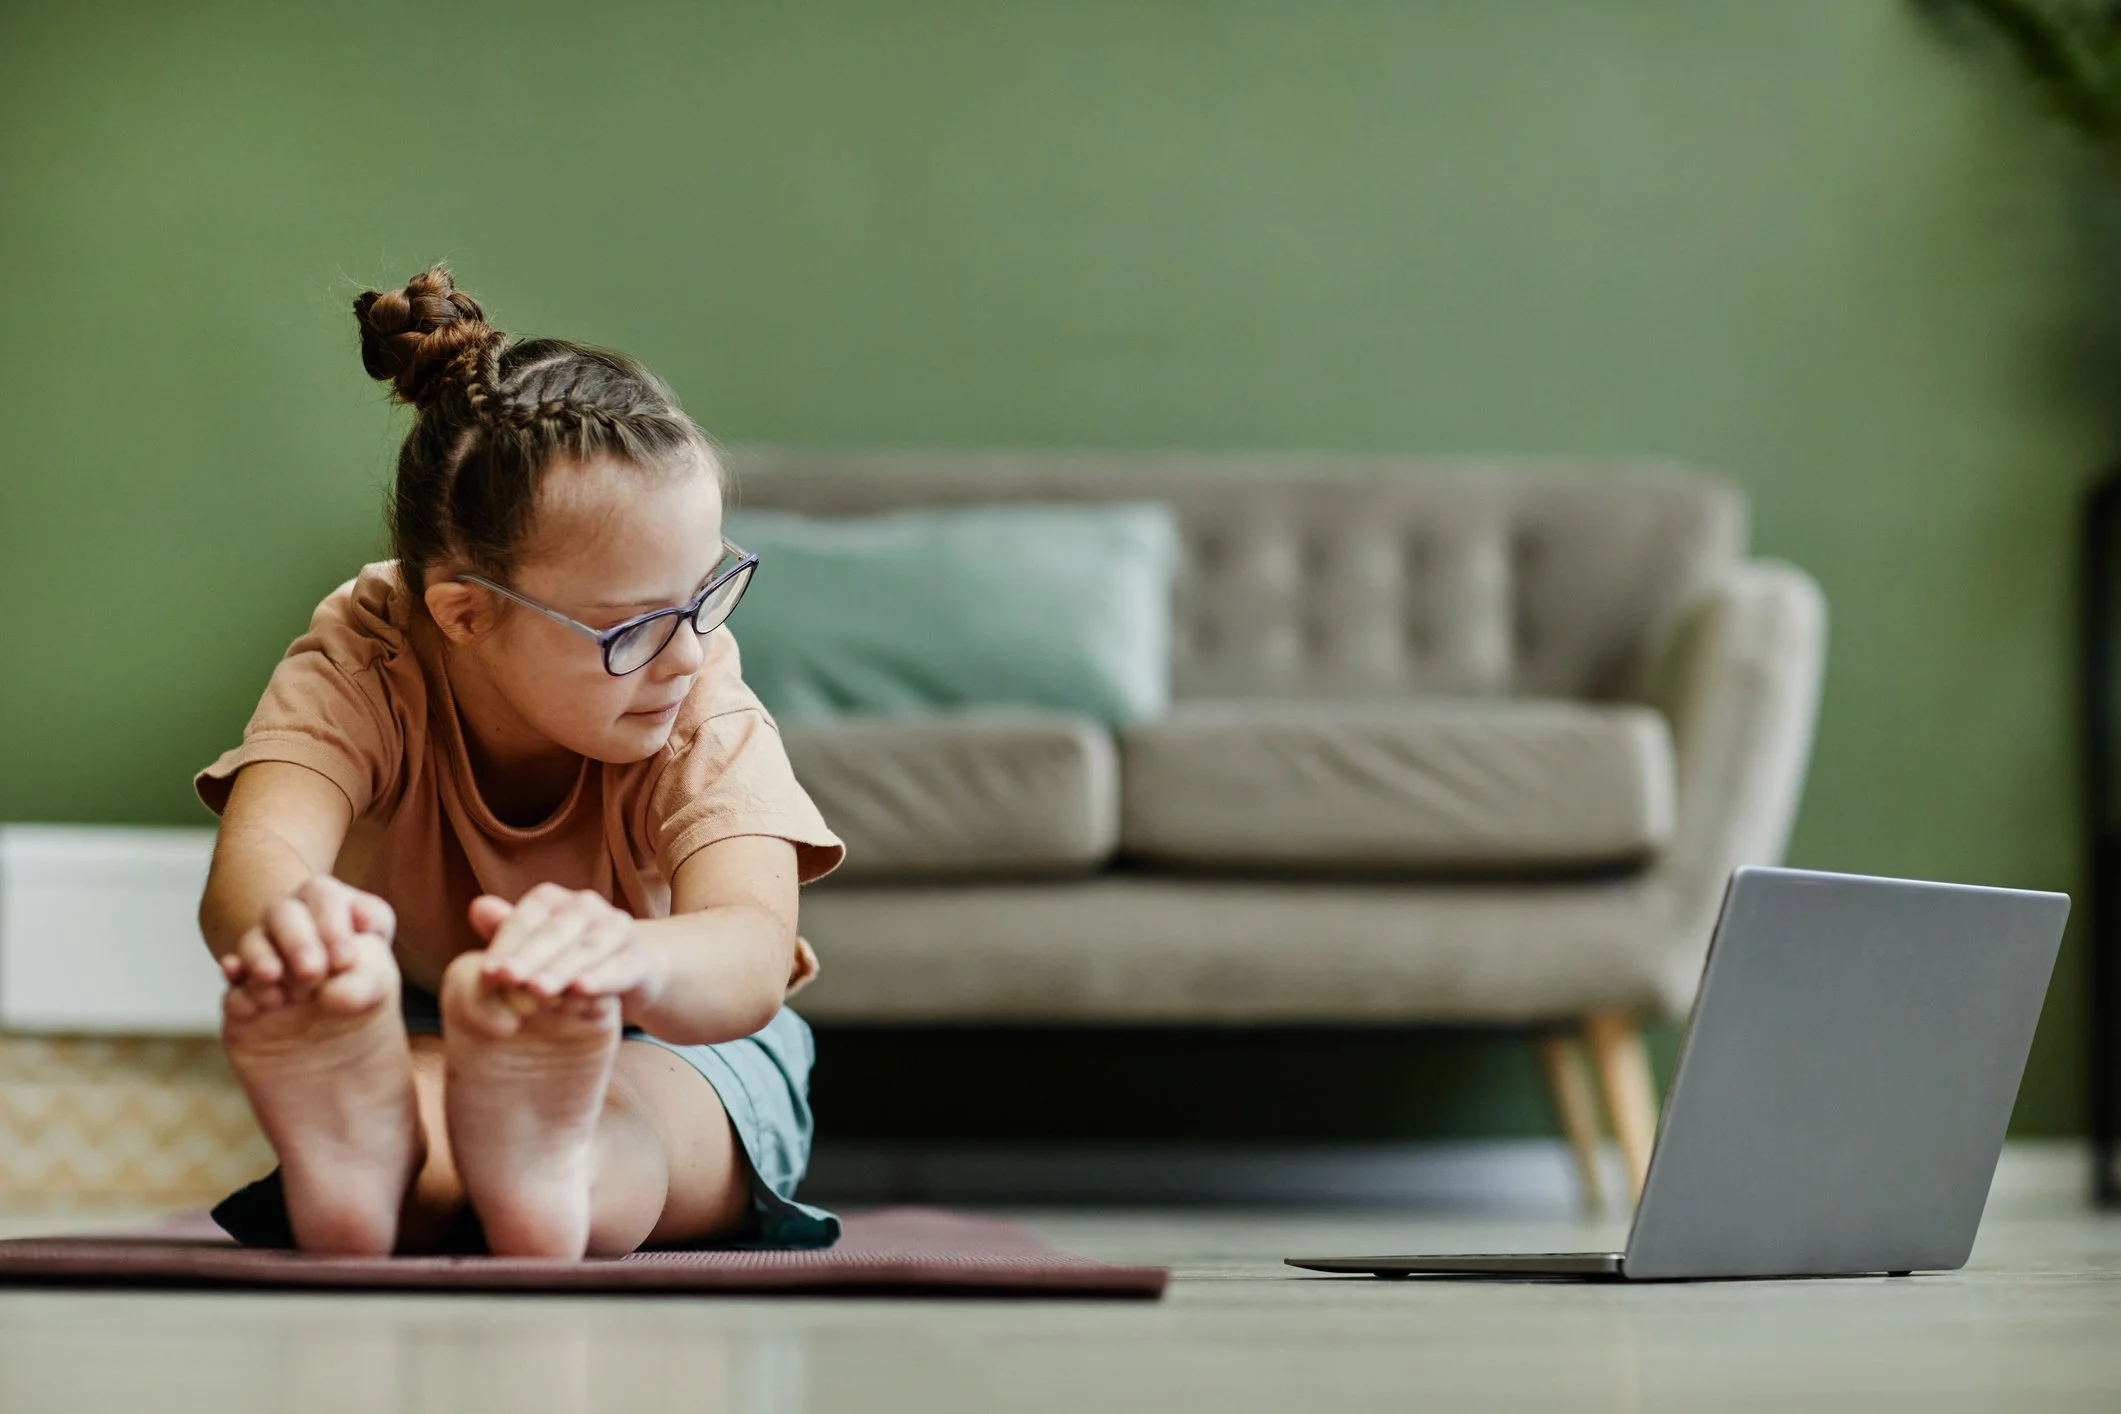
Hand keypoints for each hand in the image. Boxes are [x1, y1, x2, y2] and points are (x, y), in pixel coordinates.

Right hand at [218, 876, 397, 1008]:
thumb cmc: (363, 990)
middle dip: (296, 939)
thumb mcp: (378, 980)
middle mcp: (294, 928)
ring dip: (261, 958)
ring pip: (252, 942)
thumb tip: (332, 994)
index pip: (323, 896)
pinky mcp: (242, 991)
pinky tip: (242, 995)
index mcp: (332, 911)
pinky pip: (231, 977)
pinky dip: (235, 980)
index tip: (344, 961)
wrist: (341, 1037)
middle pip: (283, 913)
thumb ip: (367, 979)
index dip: (331, 924)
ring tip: (274, 979)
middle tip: (311, 972)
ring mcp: (265, 956)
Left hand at [469, 884, 664, 1015]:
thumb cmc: (564, 958)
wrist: (628, 971)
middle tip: (508, 979)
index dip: (506, 944)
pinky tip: (584, 990)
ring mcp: (617, 927)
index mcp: (552, 900)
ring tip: (539, 989)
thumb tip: (477, 907)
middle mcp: (586, 905)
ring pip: (587, 948)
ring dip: (562, 969)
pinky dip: (602, 978)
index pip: (525, 918)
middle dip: (531, 957)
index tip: (488, 972)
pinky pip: (620, 966)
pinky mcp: (640, 956)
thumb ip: (505, 933)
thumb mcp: (532, 948)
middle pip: (555, 931)